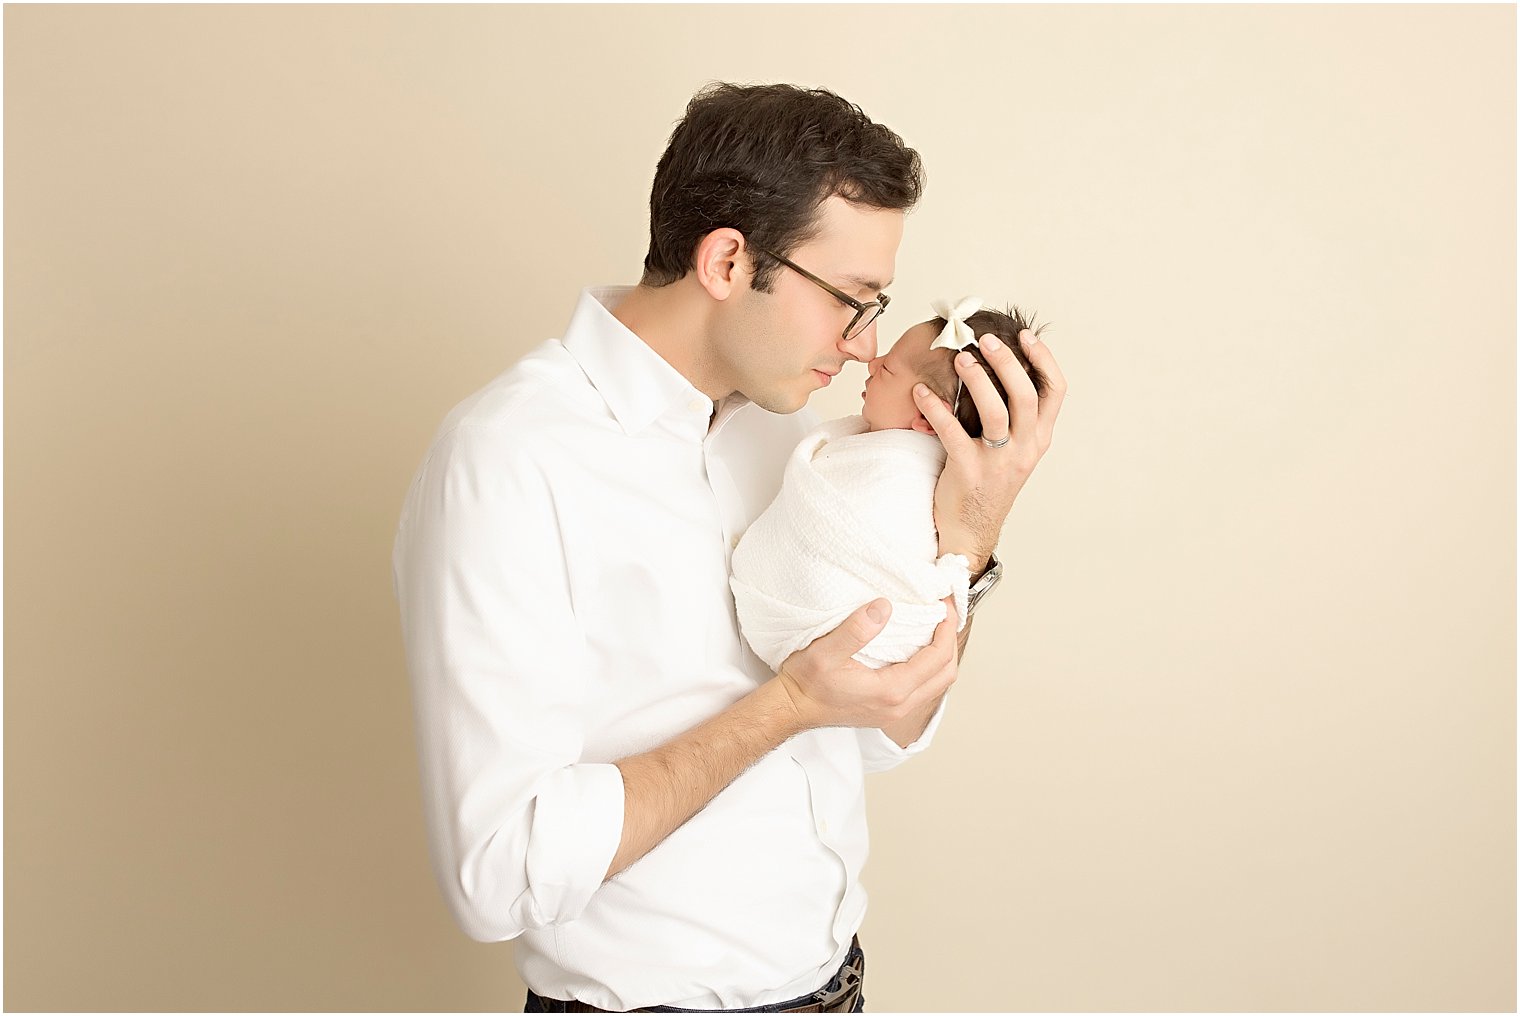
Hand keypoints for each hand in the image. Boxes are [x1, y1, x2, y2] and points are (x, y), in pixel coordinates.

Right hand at [773, 599, 957, 732]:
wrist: (792, 709)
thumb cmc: (805, 684)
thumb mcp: (824, 652)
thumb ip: (855, 630)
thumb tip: (884, 607)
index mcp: (891, 691)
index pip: (937, 659)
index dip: (947, 629)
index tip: (944, 605)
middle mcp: (899, 706)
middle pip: (946, 674)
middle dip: (951, 641)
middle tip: (945, 612)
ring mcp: (895, 710)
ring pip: (937, 683)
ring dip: (942, 654)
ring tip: (935, 626)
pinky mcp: (889, 709)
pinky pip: (923, 687)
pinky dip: (929, 665)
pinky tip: (918, 646)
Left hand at [914, 328, 1066, 571]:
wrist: (971, 530)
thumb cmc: (988, 482)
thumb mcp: (1013, 450)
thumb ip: (1014, 417)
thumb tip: (1001, 369)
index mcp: (1039, 439)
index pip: (1055, 391)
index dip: (1044, 359)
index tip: (1026, 337)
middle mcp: (1025, 448)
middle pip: (1026, 395)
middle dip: (1007, 362)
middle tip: (985, 340)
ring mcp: (999, 462)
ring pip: (996, 412)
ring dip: (977, 380)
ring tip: (959, 359)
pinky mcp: (969, 471)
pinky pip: (953, 433)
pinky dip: (935, 408)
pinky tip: (921, 392)